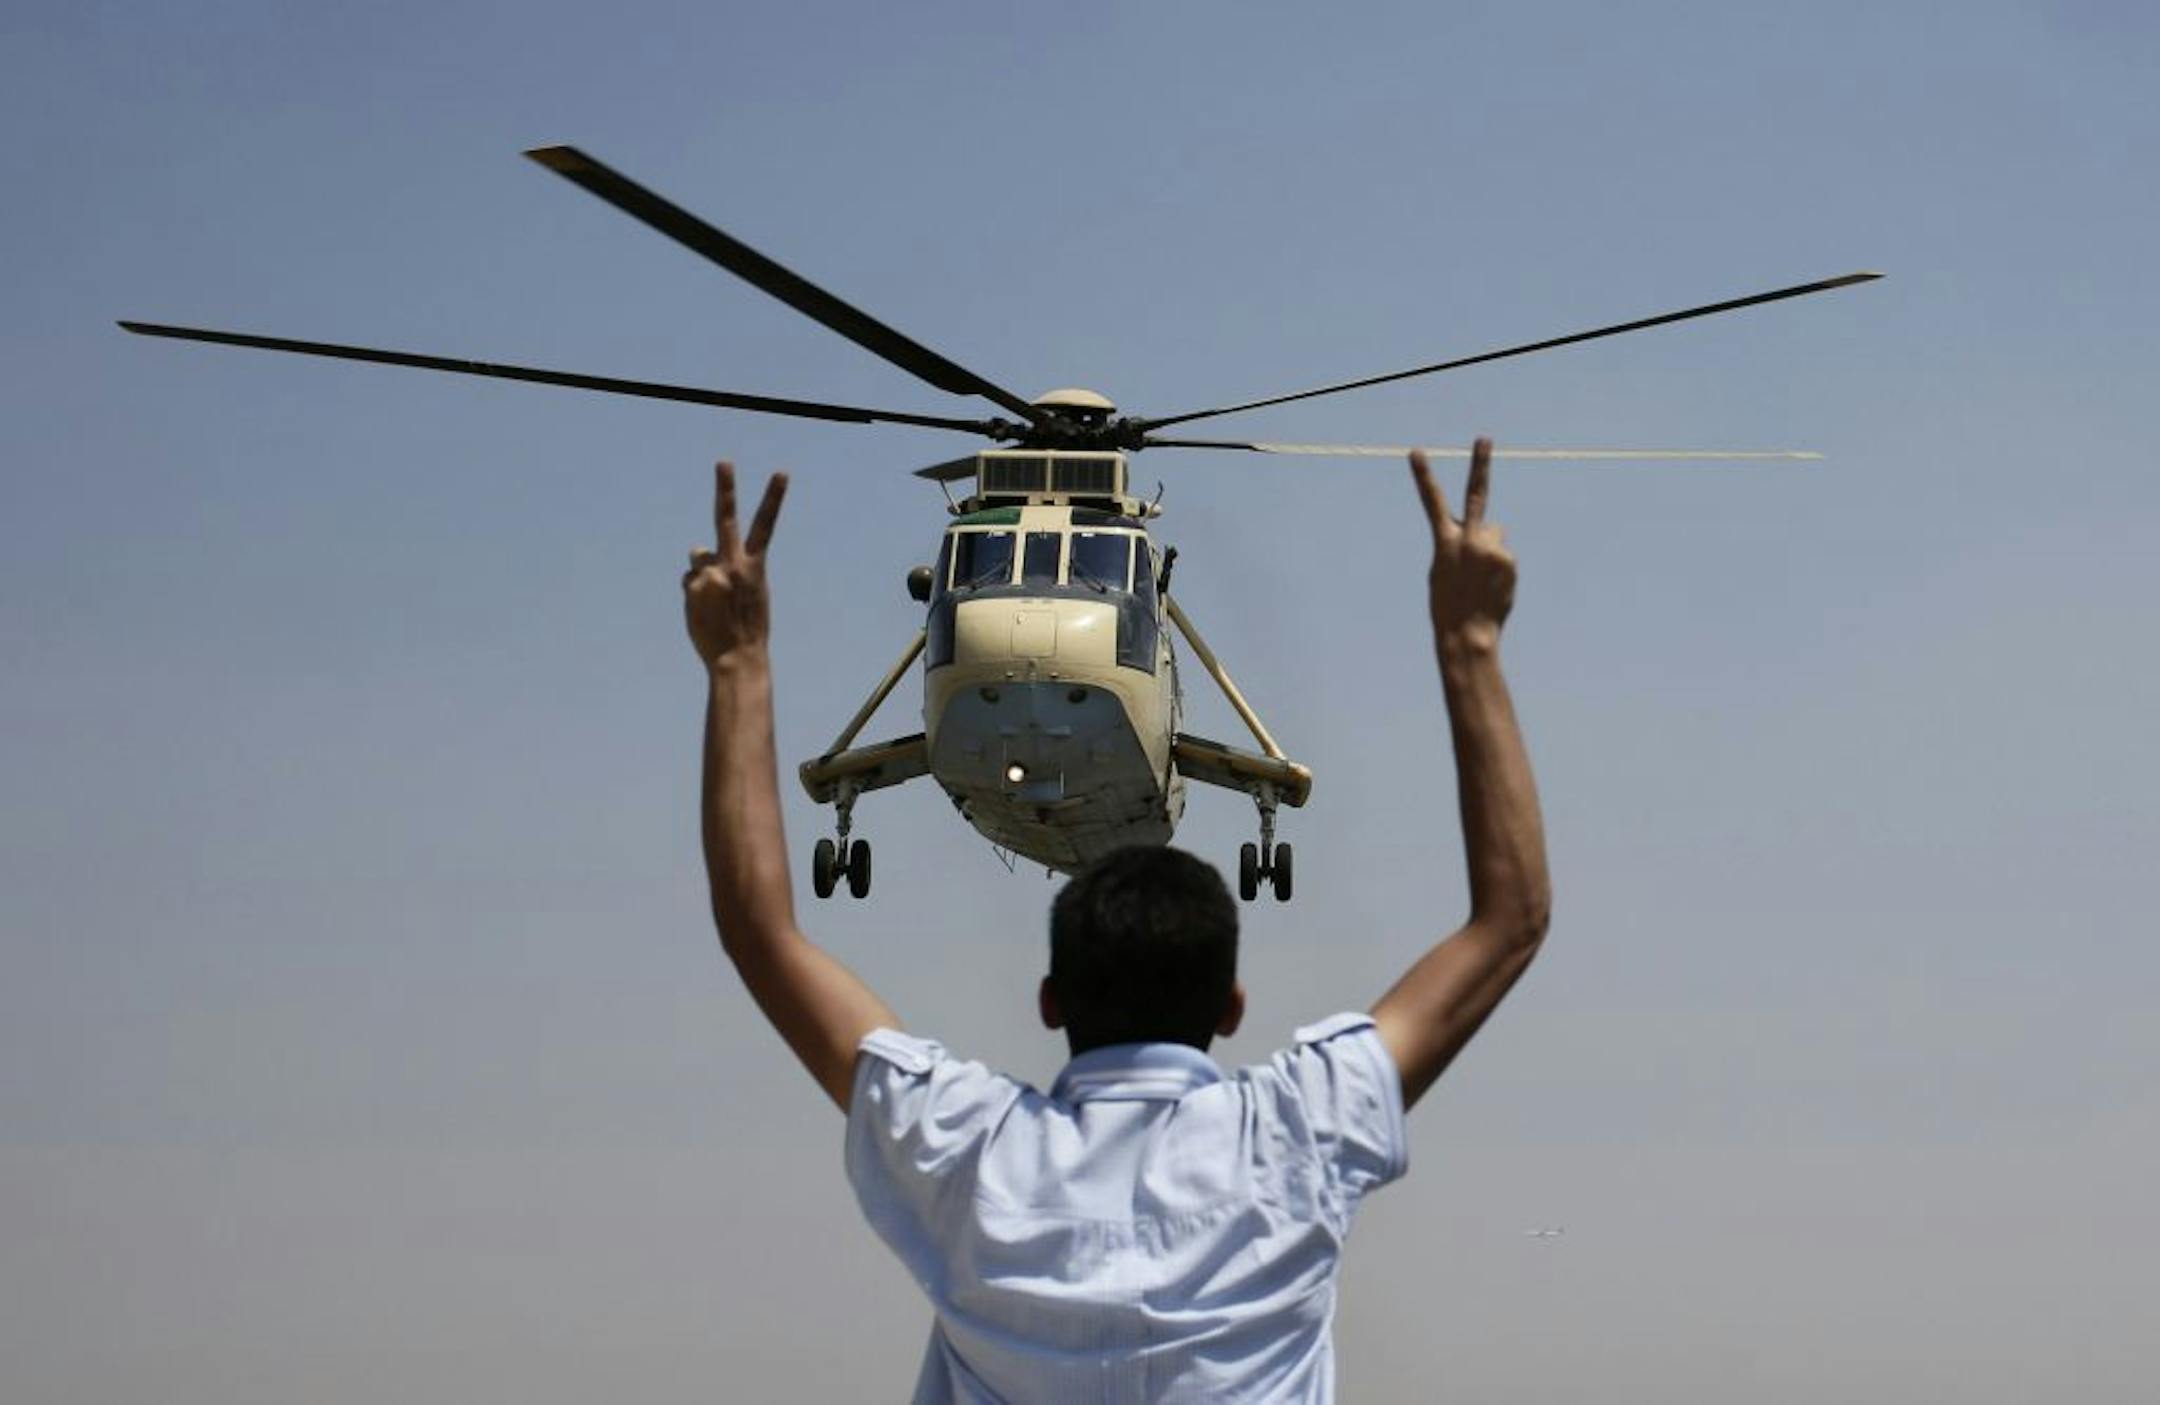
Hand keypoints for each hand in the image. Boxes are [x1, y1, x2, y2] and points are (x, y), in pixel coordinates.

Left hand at [685, 461, 787, 670]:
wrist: (738, 658)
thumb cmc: (748, 627)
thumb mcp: (750, 593)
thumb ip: (730, 567)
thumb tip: (698, 552)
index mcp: (755, 567)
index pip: (766, 526)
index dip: (774, 498)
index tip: (781, 473)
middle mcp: (732, 565)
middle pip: (725, 518)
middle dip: (726, 487)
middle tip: (723, 462)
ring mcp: (711, 574)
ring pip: (698, 557)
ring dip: (701, 570)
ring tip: (713, 599)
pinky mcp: (692, 587)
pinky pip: (688, 581)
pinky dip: (693, 593)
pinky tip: (703, 612)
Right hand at [1411, 438, 1515, 655]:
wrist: (1467, 633)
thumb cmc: (1448, 603)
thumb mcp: (1444, 569)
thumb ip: (1462, 542)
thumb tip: (1493, 527)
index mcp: (1443, 541)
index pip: (1431, 502)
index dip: (1423, 476)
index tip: (1415, 451)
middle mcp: (1468, 539)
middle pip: (1476, 494)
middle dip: (1480, 463)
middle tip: (1484, 438)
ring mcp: (1491, 548)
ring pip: (1494, 534)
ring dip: (1489, 549)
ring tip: (1479, 578)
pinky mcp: (1508, 559)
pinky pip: (1503, 553)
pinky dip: (1499, 566)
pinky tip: (1491, 586)